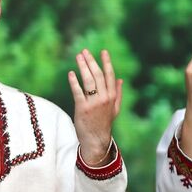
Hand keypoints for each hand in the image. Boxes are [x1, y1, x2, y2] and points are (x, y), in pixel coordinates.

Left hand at [69, 49, 122, 164]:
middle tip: (85, 51)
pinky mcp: (83, 109)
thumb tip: (120, 79)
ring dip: (83, 67)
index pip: (110, 76)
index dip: (106, 63)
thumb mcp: (114, 108)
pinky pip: (78, 92)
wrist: (96, 140)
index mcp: (112, 97)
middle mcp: (104, 99)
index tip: (103, 51)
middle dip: (91, 62)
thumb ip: (117, 93)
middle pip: (98, 76)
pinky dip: (74, 82)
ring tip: (78, 57)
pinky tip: (71, 73)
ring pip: (89, 81)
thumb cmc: (104, 123)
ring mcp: (94, 103)